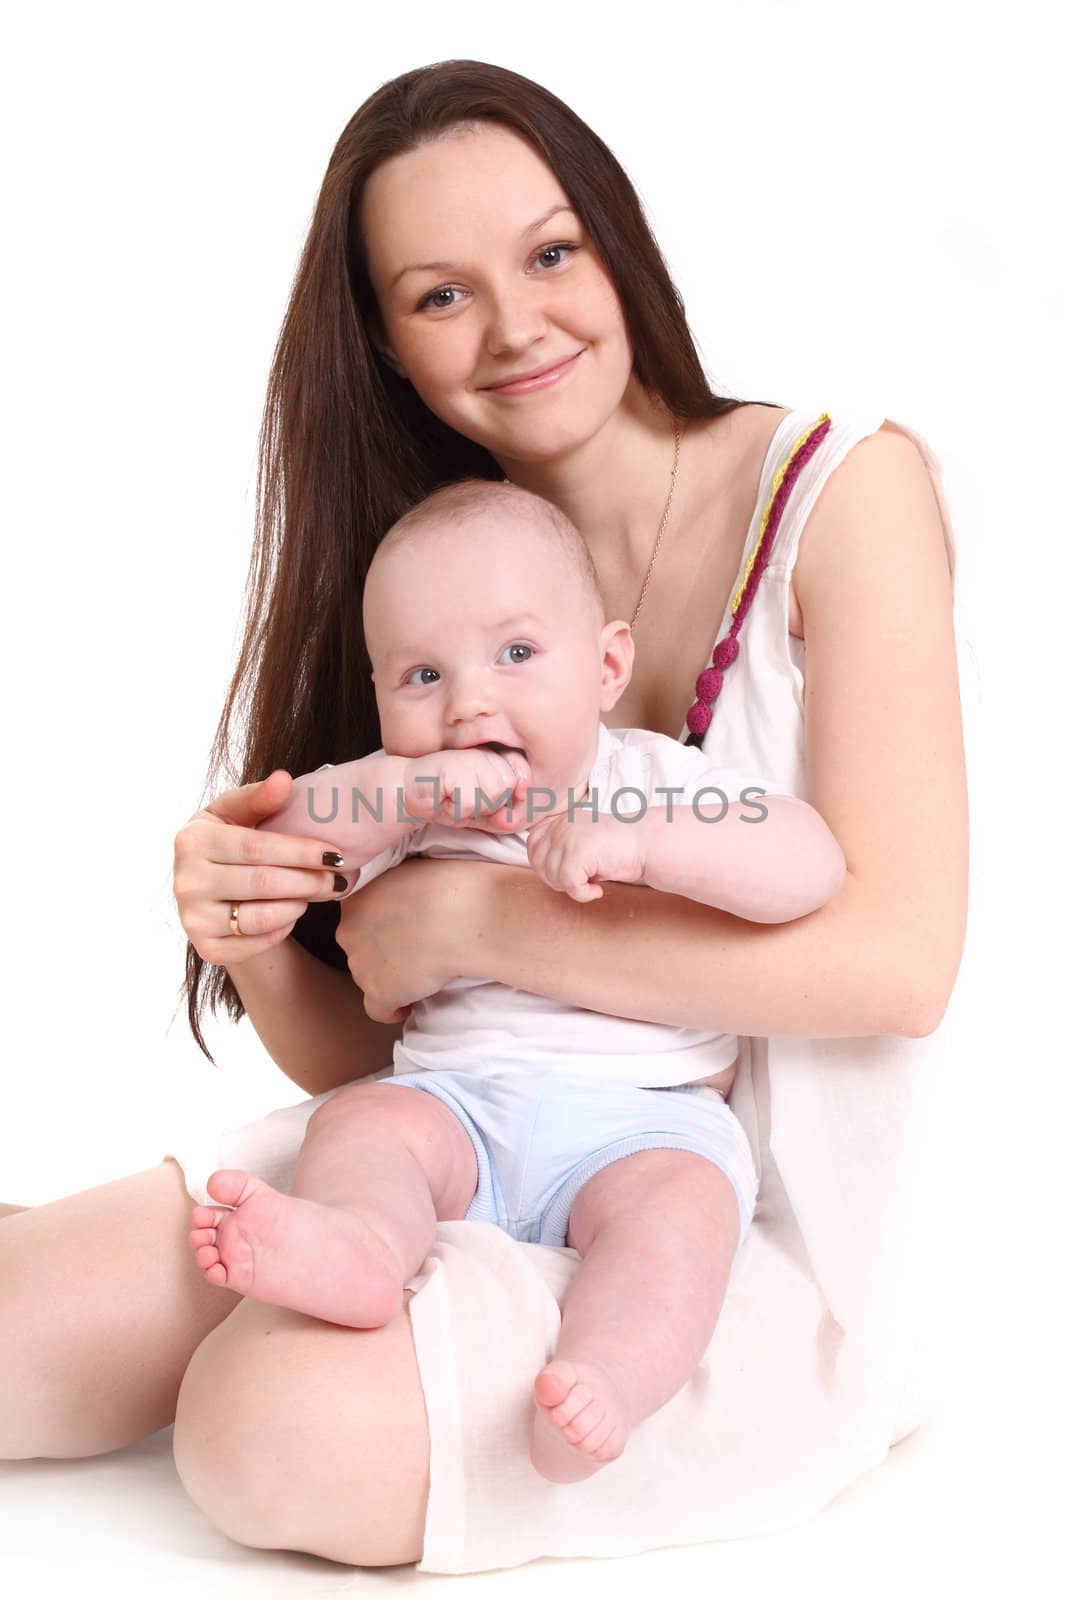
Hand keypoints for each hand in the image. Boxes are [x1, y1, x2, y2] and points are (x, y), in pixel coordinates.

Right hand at [173, 770, 351, 967]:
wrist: (206, 890)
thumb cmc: (228, 842)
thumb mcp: (236, 813)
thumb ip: (259, 797)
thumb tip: (284, 780)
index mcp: (192, 841)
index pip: (256, 847)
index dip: (300, 851)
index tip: (334, 852)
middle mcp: (186, 882)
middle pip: (263, 884)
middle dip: (309, 881)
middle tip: (337, 878)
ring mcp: (193, 919)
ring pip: (263, 917)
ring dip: (300, 905)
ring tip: (315, 892)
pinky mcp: (206, 948)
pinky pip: (259, 942)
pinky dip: (285, 927)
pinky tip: (293, 911)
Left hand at [335, 855, 484, 1022]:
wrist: (462, 916)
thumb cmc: (446, 885)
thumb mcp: (408, 871)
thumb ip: (393, 889)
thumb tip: (401, 899)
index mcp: (354, 898)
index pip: (359, 918)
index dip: (382, 925)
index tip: (404, 928)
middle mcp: (348, 931)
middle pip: (360, 947)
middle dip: (382, 950)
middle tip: (414, 948)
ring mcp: (361, 965)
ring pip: (368, 977)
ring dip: (389, 977)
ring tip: (421, 972)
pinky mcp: (379, 993)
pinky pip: (378, 1011)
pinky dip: (394, 1010)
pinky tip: (409, 1004)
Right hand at [399, 747, 531, 831]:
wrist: (409, 790)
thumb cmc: (445, 798)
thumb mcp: (478, 813)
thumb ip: (499, 818)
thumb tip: (514, 822)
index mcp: (495, 758)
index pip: (522, 772)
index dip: (516, 791)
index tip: (497, 803)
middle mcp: (484, 753)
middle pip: (508, 787)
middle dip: (489, 804)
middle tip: (466, 800)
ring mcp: (469, 758)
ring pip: (493, 794)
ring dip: (472, 807)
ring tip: (454, 798)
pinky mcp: (453, 766)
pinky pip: (471, 801)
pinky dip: (457, 808)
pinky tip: (444, 798)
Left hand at [525, 810, 646, 901]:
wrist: (649, 844)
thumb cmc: (619, 848)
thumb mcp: (582, 842)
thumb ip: (559, 848)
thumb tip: (540, 868)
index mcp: (561, 819)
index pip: (533, 844)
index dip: (548, 864)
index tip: (573, 869)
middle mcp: (562, 824)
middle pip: (538, 863)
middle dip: (558, 878)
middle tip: (583, 879)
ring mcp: (569, 836)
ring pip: (551, 876)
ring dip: (572, 887)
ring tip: (593, 881)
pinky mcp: (579, 852)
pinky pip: (568, 884)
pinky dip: (583, 894)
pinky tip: (598, 889)